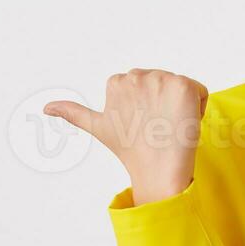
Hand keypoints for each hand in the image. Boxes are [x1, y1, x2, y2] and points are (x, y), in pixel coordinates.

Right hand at [44, 69, 208, 204]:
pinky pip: (200, 91)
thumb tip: (45, 108)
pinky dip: (197, 108)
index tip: (143, 125)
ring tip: (169, 127)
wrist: (157, 170)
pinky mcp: (183, 86)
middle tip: (157, 128)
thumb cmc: (130, 151)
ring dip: (181, 107)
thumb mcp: (99, 127)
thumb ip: (73, 113)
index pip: (147, 86)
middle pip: (165, 84)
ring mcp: (160, 79)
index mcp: (117, 81)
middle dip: (165, 104)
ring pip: (182, 89)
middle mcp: (137, 75)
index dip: (149, 107)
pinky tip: (184, 123)